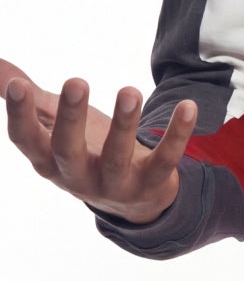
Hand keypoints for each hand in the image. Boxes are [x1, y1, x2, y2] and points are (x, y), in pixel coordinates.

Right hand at [1, 59, 197, 218]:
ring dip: (123, 125)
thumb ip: (29, 98)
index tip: (18, 85)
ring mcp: (114, 185)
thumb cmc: (86, 150)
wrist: (131, 199)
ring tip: (129, 90)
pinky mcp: (149, 184)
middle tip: (76, 81)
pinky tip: (187, 107)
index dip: (20, 117)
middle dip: (70, 119)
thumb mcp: (55, 126)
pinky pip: (164, 162)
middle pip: (67, 152)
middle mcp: (77, 177)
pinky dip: (176, 135)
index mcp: (49, 160)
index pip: (27, 142)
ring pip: (116, 159)